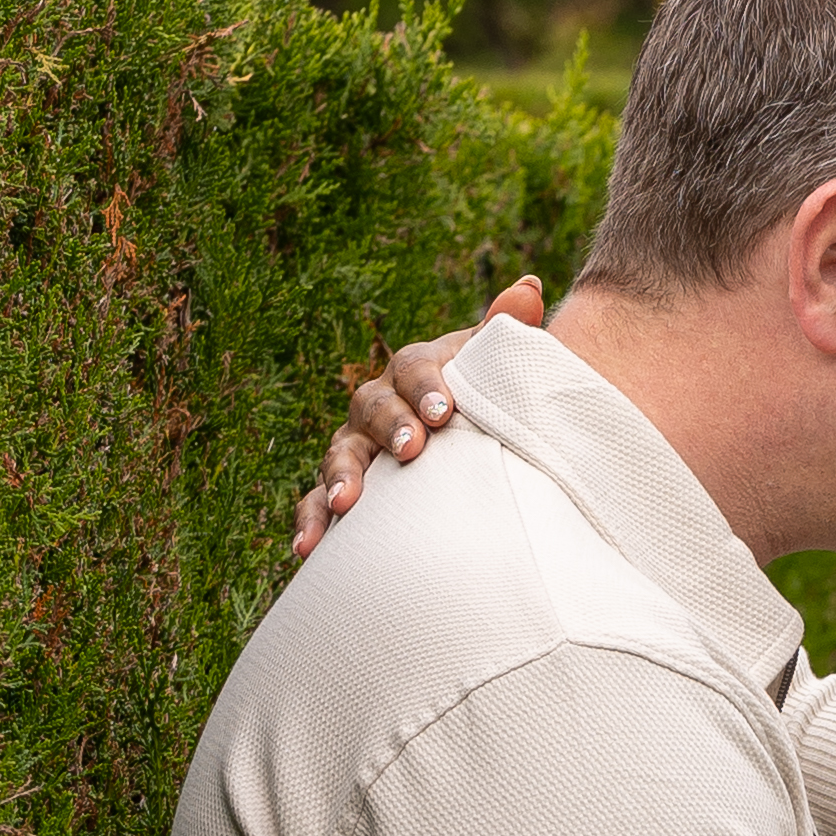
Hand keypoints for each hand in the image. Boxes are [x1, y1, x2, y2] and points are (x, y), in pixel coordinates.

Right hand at [294, 274, 545, 556]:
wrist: (468, 443)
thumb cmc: (487, 404)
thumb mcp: (499, 372)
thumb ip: (509, 335)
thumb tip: (528, 287)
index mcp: (416, 372)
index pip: (413, 368)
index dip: (426, 386)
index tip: (444, 409)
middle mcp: (378, 404)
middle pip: (371, 408)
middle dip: (388, 428)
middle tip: (411, 450)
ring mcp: (358, 447)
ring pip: (340, 455)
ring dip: (340, 477)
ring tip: (346, 503)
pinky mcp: (348, 490)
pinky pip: (319, 503)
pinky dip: (311, 522)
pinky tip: (306, 548)